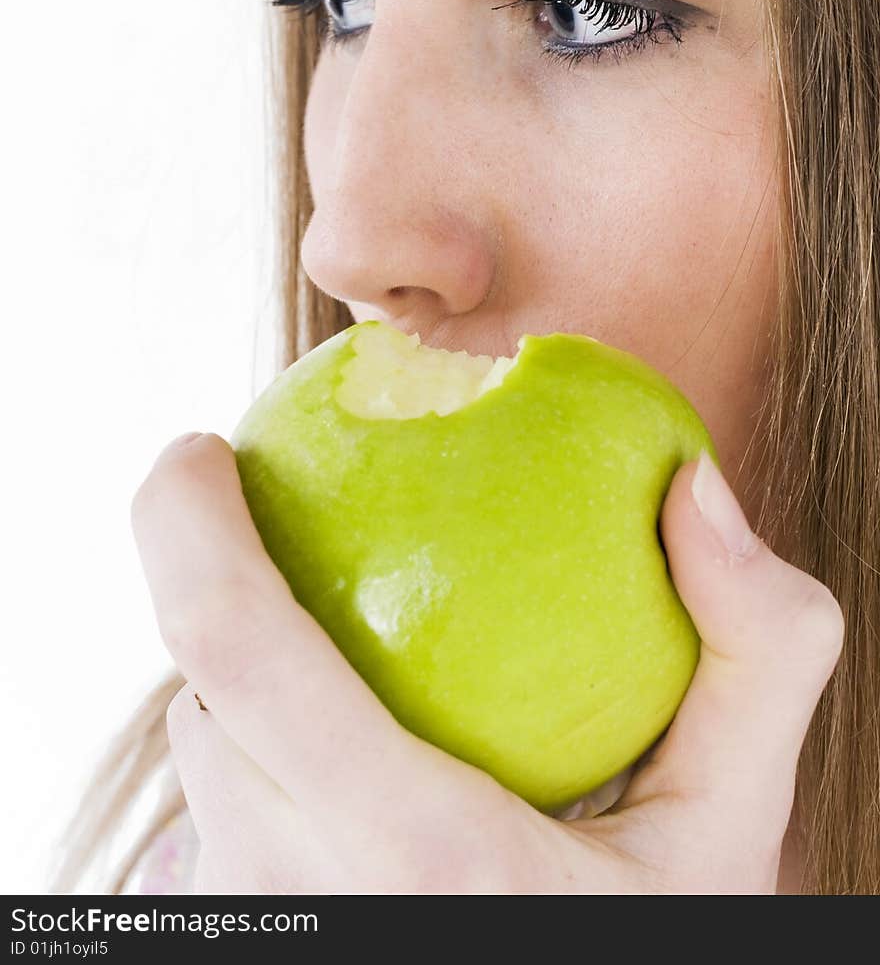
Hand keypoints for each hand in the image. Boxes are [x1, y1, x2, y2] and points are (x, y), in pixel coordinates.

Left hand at [131, 432, 843, 893]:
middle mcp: (300, 899)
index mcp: (407, 853)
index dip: (183, 525)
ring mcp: (264, 933)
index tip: (199, 448)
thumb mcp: (733, 824)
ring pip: (210, 754)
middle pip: (204, 692)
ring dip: (255, 672)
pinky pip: (226, 813)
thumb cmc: (648, 944)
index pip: (237, 644)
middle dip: (224, 581)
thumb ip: (755, 650)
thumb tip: (693, 484)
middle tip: (279, 508)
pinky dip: (268, 744)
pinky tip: (351, 737)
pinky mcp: (252, 947)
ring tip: (346, 640)